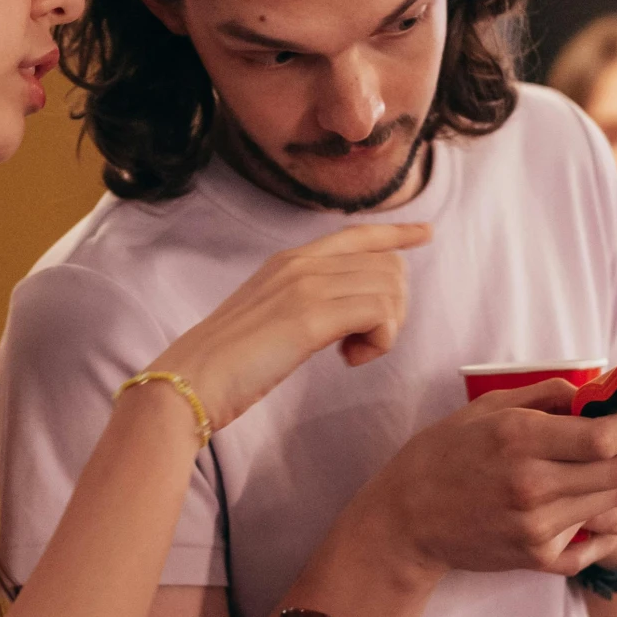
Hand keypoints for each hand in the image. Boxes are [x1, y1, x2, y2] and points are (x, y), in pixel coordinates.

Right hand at [158, 220, 430, 435]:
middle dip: (392, 308)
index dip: (396, 234)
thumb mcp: (268, 320)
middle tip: (362, 345)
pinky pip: (379, 314)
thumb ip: (303, 305)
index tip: (425, 234)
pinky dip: (378, 341)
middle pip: (386, 265)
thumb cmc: (225, 366)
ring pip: (389, 289)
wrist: (190, 382)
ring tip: (351, 355)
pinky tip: (349, 360)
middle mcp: (300, 263)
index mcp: (288, 260)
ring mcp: (305, 285)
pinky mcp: (311, 316)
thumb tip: (343, 316)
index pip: (356, 234)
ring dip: (385, 329)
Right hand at [383, 380, 616, 581]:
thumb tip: (599, 387)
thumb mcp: (484, 410)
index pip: (608, 434)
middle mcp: (532, 485)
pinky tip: (614, 501)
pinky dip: (614, 519)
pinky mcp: (537, 557)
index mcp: (519, 440)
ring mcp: (537, 527)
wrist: (403, 524)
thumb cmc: (439, 458)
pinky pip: (597, 540)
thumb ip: (546, 395)